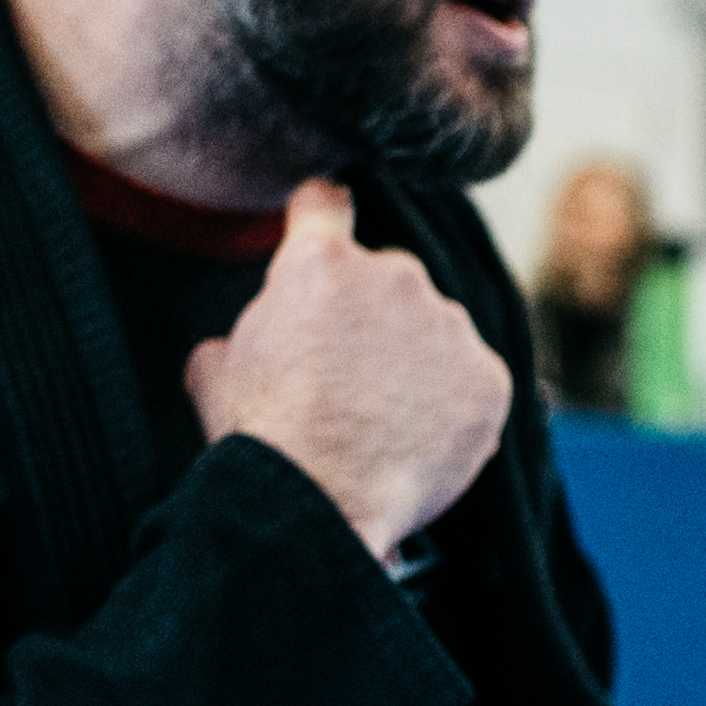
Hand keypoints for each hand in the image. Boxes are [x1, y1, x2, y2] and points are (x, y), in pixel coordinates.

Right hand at [186, 180, 510, 564]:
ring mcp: (450, 327)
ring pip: (435, 328)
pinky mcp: (489, 378)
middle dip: (371, 315)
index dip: (322, 213)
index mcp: (321, 262)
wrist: (323, 503)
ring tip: (383, 416)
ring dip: (415, 357)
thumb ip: (241, 333)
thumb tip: (243, 344)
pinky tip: (419, 436)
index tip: (328, 217)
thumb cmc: (264, 438)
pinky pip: (471, 378)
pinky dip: (453, 401)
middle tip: (349, 374)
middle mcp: (395, 277)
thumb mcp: (216, 369)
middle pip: (387, 279)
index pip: (326, 203)